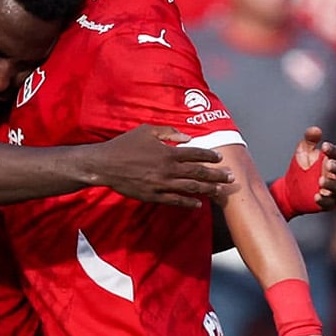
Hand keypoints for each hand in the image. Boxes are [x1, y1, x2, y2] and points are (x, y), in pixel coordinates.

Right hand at [80, 126, 231, 207]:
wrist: (105, 165)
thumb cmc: (124, 145)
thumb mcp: (146, 131)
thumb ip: (168, 132)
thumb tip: (187, 137)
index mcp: (168, 151)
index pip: (195, 154)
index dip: (209, 156)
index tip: (220, 158)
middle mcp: (168, 169)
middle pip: (198, 173)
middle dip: (217, 175)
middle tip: (230, 177)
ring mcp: (161, 184)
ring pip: (190, 188)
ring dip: (208, 190)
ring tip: (220, 191)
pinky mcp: (153, 196)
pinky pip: (174, 200)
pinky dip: (188, 202)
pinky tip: (198, 204)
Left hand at [275, 126, 335, 214]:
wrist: (289, 189)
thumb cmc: (301, 168)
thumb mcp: (303, 153)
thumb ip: (309, 141)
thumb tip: (315, 130)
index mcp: (334, 161)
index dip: (333, 150)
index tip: (324, 146)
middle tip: (328, 164)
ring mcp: (335, 190)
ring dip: (331, 184)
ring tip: (320, 181)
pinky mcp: (329, 203)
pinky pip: (330, 202)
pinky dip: (324, 199)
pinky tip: (315, 196)